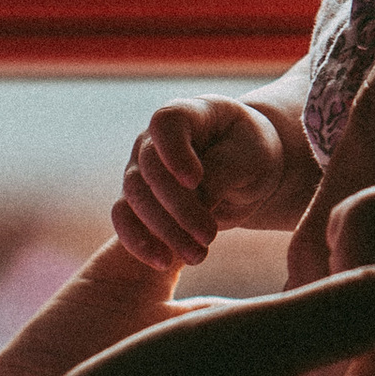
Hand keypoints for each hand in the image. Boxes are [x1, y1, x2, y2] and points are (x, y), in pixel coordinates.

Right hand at [115, 95, 292, 268]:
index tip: (195, 180)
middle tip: (208, 237)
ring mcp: (141, 168)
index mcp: (188, 114)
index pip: (166, 123)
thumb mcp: (250, 157)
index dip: (174, 151)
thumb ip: (221, 173)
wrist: (243, 170)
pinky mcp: (138, 200)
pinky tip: (163, 261)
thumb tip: (196, 203)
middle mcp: (155, 139)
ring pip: (135, 198)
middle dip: (178, 208)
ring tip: (198, 256)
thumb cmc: (250, 152)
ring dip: (164, 231)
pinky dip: (139, 242)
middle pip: (150, 169)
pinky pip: (124, 219)